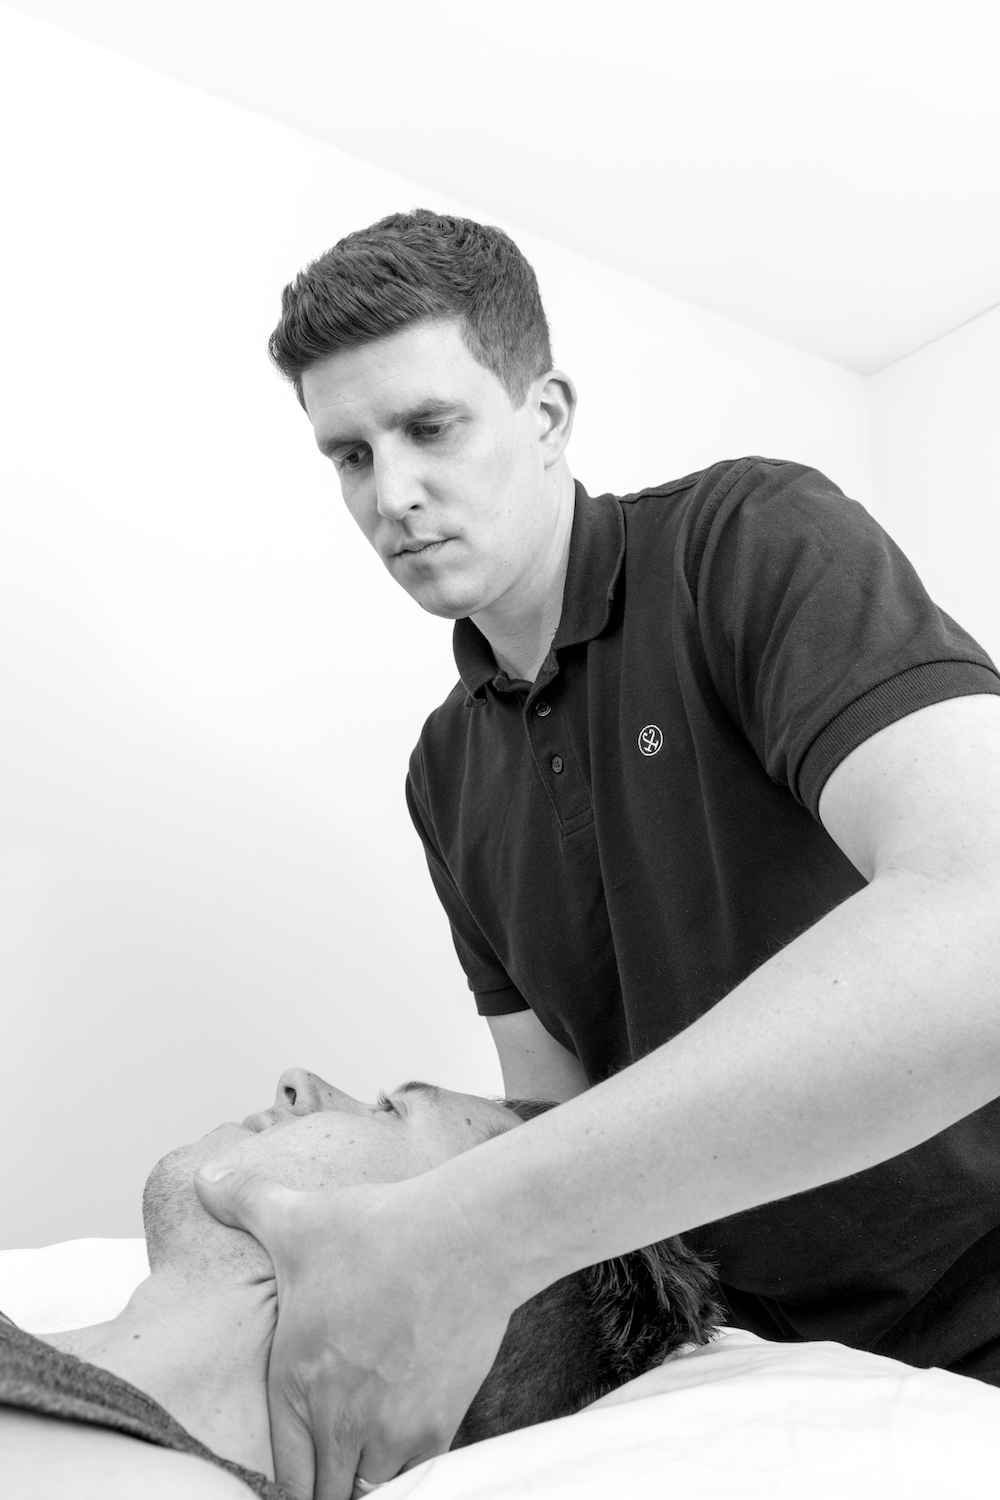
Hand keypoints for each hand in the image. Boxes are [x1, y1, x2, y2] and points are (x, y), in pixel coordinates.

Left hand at [193, 1165, 511, 1499]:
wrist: (463, 1237)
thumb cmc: (379, 1228)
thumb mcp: (299, 1214)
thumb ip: (244, 1200)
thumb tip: (203, 1179)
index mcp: (293, 1378)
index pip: (279, 1476)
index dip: (283, 1485)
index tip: (294, 1473)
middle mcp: (336, 1418)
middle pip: (322, 1493)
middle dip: (321, 1486)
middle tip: (326, 1467)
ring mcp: (389, 1429)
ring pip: (365, 1491)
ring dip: (361, 1479)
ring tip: (361, 1458)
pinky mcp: (436, 1425)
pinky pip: (413, 1476)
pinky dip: (405, 1470)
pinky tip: (402, 1441)